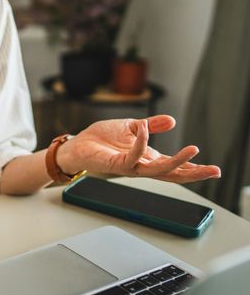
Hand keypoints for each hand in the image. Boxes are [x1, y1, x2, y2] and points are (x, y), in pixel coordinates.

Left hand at [55, 115, 220, 183]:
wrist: (79, 144)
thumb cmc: (102, 138)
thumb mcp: (132, 127)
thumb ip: (152, 125)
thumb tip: (172, 121)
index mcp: (147, 157)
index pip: (174, 165)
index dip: (193, 167)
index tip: (214, 169)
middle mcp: (141, 165)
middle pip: (173, 174)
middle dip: (194, 173)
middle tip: (215, 170)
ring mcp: (130, 167)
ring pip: (158, 170)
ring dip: (176, 161)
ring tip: (193, 151)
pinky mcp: (117, 164)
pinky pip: (133, 156)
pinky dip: (141, 143)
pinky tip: (145, 131)